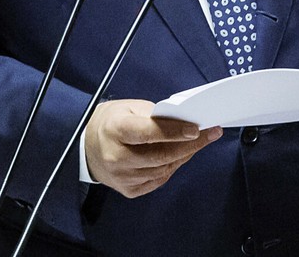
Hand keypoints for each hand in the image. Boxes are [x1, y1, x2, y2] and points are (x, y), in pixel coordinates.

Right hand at [84, 99, 222, 197]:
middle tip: (210, 134)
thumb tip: (186, 123)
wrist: (88, 147)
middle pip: (160, 155)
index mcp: (114, 130)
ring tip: (198, 142)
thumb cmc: (113, 122)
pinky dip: (173, 166)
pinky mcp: (128, 190)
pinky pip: (159, 179)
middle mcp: (116, 157)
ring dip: (185, 155)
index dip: (173, 131)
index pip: (147, 132)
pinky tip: (181, 155)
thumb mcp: (130, 108)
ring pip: (163, 169)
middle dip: (190, 144)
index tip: (196, 128)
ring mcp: (122, 177)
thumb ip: (156, 116)